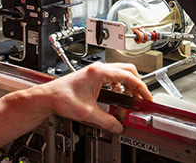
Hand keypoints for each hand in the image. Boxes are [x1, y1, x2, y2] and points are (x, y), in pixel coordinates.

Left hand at [36, 62, 151, 133]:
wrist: (48, 97)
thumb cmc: (62, 98)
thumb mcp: (88, 113)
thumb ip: (107, 121)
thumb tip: (118, 126)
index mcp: (100, 72)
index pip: (129, 76)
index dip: (141, 87)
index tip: (147, 97)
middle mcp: (99, 69)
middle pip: (128, 71)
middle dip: (136, 85)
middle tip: (141, 99)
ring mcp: (96, 72)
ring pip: (121, 75)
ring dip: (127, 88)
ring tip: (128, 102)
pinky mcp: (93, 77)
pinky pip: (113, 79)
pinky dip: (119, 89)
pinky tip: (117, 100)